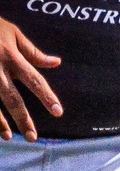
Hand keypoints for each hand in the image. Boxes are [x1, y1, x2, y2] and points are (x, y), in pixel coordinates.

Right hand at [0, 17, 61, 140]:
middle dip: (23, 118)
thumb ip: (32, 52)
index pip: (34, 80)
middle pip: (12, 98)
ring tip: (10, 137)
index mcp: (11, 56)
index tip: (58, 112)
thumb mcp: (12, 33)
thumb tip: (56, 63)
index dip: (46, 96)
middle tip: (34, 137)